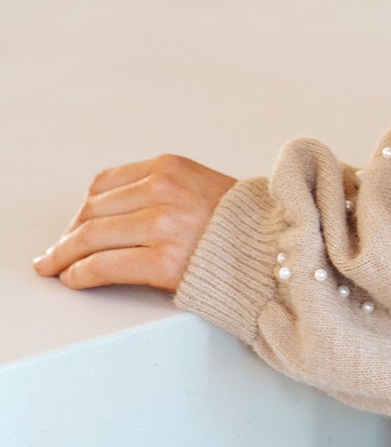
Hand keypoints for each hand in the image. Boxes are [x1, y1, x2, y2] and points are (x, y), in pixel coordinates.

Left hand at [33, 155, 236, 293]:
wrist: (278, 251)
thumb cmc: (242, 226)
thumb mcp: (198, 185)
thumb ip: (159, 190)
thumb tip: (108, 214)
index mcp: (170, 167)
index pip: (104, 184)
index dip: (83, 209)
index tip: (75, 226)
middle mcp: (163, 191)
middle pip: (92, 210)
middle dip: (68, 235)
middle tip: (55, 253)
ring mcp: (163, 225)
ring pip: (90, 237)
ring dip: (64, 256)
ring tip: (56, 267)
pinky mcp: (164, 262)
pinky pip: (103, 266)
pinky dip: (79, 274)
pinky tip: (74, 279)